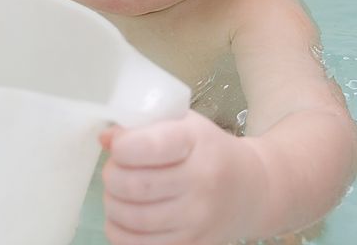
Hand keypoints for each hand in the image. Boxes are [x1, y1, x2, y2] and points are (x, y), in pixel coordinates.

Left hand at [99, 110, 266, 244]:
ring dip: (112, 206)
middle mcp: (201, 182)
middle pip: (133, 186)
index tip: (119, 146)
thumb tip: (106, 138)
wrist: (250, 188)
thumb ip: (143, 126)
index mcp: (196, 142)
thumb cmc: (208, 149)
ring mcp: (198, 220)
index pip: (147, 146)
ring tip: (117, 194)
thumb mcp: (183, 124)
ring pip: (132, 220)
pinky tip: (124, 218)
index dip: (122, 147)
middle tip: (113, 171)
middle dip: (111, 177)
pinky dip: (120, 233)